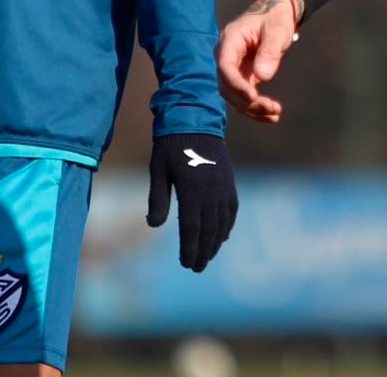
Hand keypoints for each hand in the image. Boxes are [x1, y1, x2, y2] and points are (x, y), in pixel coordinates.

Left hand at [146, 134, 236, 270]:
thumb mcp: (158, 170)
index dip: (190, 248)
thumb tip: (154, 225)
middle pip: (209, 229)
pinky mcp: (230, 180)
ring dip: (216, 242)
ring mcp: (223, 185)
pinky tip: (222, 236)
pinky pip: (232, 209)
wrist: (195, 118)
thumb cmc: (170, 145)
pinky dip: (228, 225)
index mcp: (191, 188)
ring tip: (207, 256)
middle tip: (196, 267)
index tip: (185, 263)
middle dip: (203, 251)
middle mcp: (211, 190)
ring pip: (223, 222)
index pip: (192, 227)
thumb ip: (158, 198)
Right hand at [215, 0, 300, 122]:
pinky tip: (272, 116)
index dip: (236, 84)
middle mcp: (226, 54)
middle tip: (270, 108)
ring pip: (234, 95)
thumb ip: (269, 51)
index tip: (253, 97)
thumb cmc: (275, 17)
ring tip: (275, 114)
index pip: (225, 66)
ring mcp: (233, 66)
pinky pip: (244, 95)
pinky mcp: (242, 75)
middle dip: (246, 101)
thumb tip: (262, 77)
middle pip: (227, 85)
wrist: (276, 13)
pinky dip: (256, 107)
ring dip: (252, 108)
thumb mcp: (276, 30)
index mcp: (230, 39)